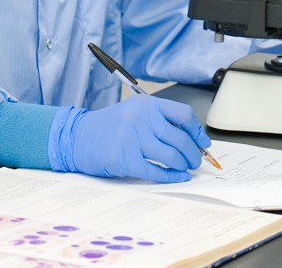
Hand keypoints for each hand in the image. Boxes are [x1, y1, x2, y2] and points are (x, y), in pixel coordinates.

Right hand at [63, 95, 211, 182]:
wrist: (77, 136)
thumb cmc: (109, 127)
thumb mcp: (134, 112)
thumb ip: (159, 120)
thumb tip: (191, 139)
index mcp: (146, 103)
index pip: (183, 114)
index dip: (198, 131)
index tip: (203, 142)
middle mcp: (140, 118)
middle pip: (180, 138)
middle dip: (193, 153)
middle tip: (196, 160)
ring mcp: (131, 138)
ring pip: (171, 156)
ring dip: (183, 165)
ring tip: (185, 167)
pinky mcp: (124, 159)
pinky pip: (155, 171)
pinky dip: (171, 176)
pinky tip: (178, 177)